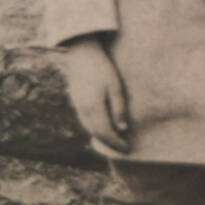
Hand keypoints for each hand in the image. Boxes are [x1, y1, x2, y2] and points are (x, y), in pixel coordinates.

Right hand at [62, 35, 130, 153]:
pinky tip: (104, 128)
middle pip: (96, 134)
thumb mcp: (115, 87)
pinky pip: (86, 122)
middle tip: (123, 149)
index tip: (127, 149)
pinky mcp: (77, 102)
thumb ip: (118, 108)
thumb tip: (122, 129)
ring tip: (116, 141)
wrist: (82, 55)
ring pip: (90, 129)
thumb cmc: (102, 69)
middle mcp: (83, 111)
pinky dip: (96, 129)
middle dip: (110, 144)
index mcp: (93, 108)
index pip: (105, 133)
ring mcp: (78, 107)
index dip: (116, 143)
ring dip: (102, 137)